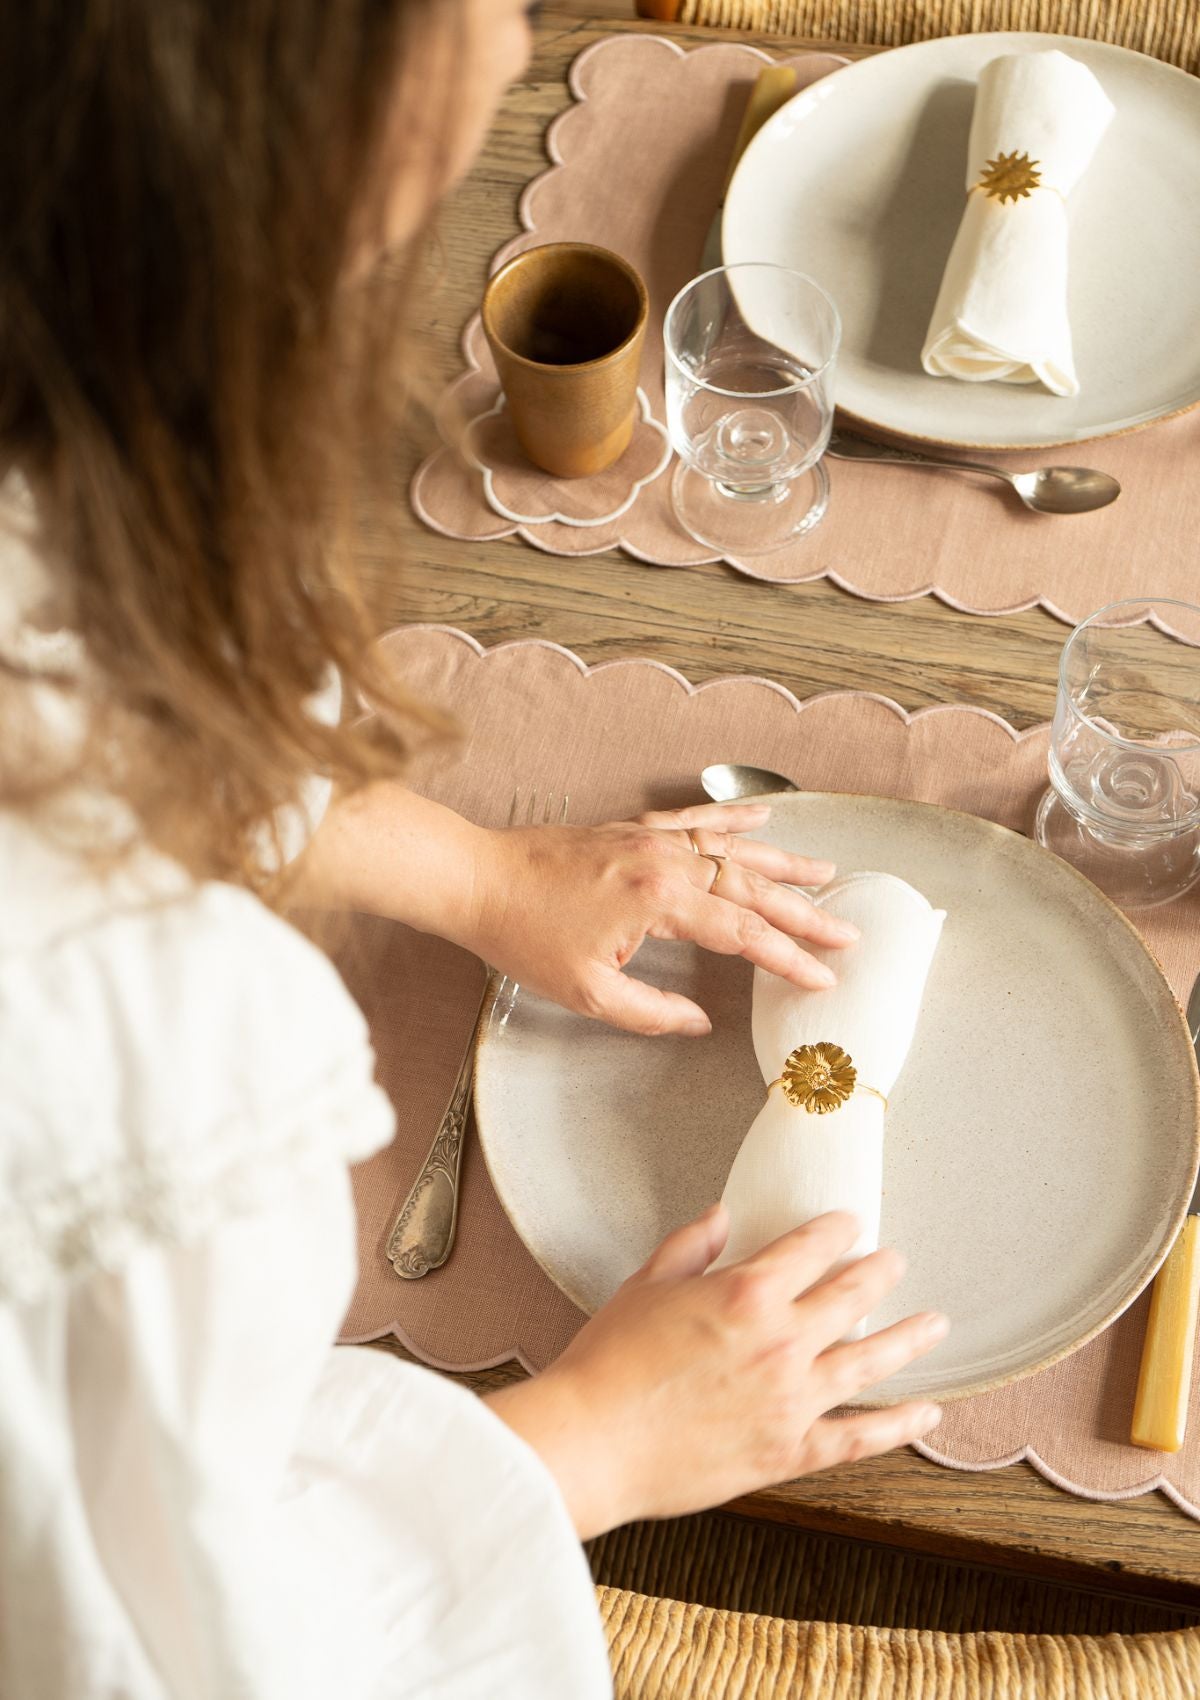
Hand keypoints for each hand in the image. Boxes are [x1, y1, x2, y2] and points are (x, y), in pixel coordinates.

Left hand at [470, 801, 855, 1036]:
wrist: (478, 879)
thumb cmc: (524, 935)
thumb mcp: (587, 993)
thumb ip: (651, 1011)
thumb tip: (698, 1021)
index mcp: (660, 901)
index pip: (743, 934)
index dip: (788, 958)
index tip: (823, 977)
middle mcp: (664, 861)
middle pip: (751, 888)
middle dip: (804, 912)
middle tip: (846, 931)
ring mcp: (651, 839)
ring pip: (733, 849)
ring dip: (783, 863)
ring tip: (827, 872)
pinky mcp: (633, 829)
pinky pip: (696, 819)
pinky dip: (733, 818)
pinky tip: (763, 818)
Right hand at [485, 1209, 946, 1540]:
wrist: (591, 1443)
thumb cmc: (608, 1362)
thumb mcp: (645, 1285)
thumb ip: (690, 1246)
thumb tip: (720, 1217)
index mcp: (746, 1292)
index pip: (810, 1247)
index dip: (836, 1230)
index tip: (849, 1223)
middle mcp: (782, 1341)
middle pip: (852, 1296)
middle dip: (879, 1273)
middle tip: (896, 1260)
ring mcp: (792, 1400)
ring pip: (871, 1361)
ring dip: (909, 1338)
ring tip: (935, 1322)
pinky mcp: (790, 1453)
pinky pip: (860, 1438)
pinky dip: (899, 1426)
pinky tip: (927, 1414)